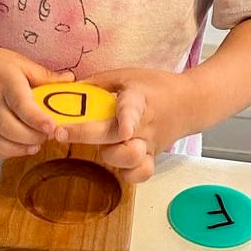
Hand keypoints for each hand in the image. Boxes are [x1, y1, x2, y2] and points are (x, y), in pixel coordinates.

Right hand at [0, 42, 73, 158]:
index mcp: (6, 81)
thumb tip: (70, 80)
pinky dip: (4, 152)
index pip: (21, 104)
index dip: (37, 119)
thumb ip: (44, 75)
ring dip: (19, 148)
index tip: (52, 127)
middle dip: (33, 137)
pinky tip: (19, 148)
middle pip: (10, 128)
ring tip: (35, 144)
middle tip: (48, 134)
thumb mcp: (18, 61)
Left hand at [55, 68, 194, 182]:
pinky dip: (128, 175)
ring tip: (102, 148)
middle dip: (88, 136)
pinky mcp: (152, 158)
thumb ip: (98, 83)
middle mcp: (143, 125)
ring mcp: (148, 144)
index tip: (121, 130)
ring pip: (131, 160)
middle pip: (119, 138)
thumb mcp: (127, 75)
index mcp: (138, 100)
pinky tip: (118, 166)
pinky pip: (140, 175)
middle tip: (61, 133)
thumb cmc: (154, 87)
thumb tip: (68, 91)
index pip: (131, 111)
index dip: (126, 121)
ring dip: (111, 156)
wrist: (190, 102)